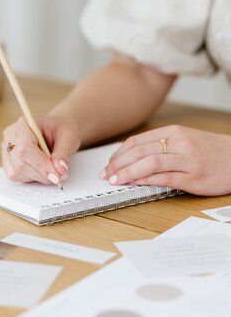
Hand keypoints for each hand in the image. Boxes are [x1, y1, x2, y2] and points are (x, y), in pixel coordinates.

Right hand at [1, 115, 80, 184]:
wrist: (56, 130)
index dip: (40, 164)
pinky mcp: (8, 161)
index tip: (57, 175)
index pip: (25, 148)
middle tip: (60, 176)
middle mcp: (11, 136)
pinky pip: (16, 176)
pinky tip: (41, 169)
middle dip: (42, 173)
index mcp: (24, 124)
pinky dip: (31, 178)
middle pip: (20, 163)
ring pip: (16, 172)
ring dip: (37, 177)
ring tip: (52, 170)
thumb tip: (59, 171)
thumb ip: (63, 154)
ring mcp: (7, 149)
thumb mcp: (68, 138)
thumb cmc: (60, 130)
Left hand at [102, 125, 230, 195]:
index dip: (119, 154)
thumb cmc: (209, 151)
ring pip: (150, 163)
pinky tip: (135, 184)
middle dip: (118, 164)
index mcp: (174, 132)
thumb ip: (160, 146)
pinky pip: (165, 178)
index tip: (108, 165)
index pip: (138, 141)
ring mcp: (188, 160)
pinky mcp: (195, 178)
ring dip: (128, 172)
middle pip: (140, 151)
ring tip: (116, 181)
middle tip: (106, 175)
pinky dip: (147, 180)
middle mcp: (180, 143)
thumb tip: (131, 158)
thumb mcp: (184, 141)